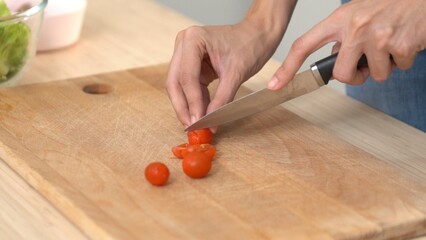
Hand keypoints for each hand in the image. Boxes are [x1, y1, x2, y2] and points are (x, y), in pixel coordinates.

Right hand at [166, 0, 296, 128]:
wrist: (259, 34)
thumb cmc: (250, 45)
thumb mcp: (236, 74)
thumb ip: (222, 98)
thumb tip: (210, 120)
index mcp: (193, 40)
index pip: (186, 77)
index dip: (191, 102)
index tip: (198, 122)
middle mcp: (184, 43)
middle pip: (175, 81)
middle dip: (183, 106)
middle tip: (191, 126)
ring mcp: (186, 52)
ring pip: (178, 85)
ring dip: (187, 105)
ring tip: (197, 123)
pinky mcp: (192, 62)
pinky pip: (189, 85)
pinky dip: (195, 100)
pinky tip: (202, 114)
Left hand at [268, 0, 425, 89]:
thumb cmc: (388, 4)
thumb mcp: (357, 13)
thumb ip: (341, 34)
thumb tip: (335, 58)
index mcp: (339, 19)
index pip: (304, 45)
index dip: (287, 67)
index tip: (276, 85)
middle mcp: (355, 27)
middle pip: (340, 74)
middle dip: (354, 76)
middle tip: (365, 64)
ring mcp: (378, 37)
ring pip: (374, 75)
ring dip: (383, 66)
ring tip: (390, 43)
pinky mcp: (400, 45)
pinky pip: (396, 69)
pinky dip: (402, 60)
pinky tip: (403, 41)